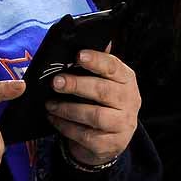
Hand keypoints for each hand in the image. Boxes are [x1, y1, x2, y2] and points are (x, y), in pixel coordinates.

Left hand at [45, 47, 139, 166]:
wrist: (109, 139)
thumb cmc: (100, 101)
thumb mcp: (102, 80)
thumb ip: (95, 62)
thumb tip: (82, 36)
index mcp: (126, 80)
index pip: (113, 67)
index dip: (96, 60)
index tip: (78, 55)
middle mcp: (130, 101)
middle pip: (103, 91)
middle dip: (76, 85)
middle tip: (55, 82)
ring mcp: (123, 124)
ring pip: (94, 116)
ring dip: (68, 109)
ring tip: (50, 104)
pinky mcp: (112, 145)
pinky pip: (86, 136)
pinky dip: (66, 127)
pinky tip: (54, 119)